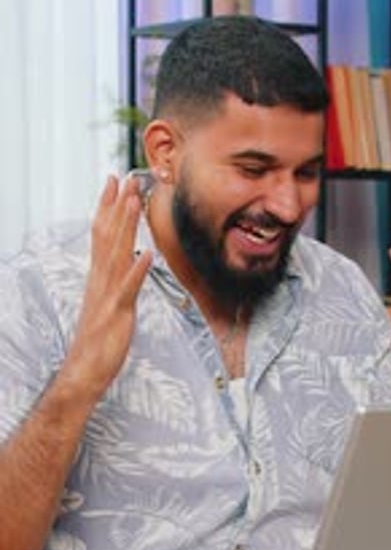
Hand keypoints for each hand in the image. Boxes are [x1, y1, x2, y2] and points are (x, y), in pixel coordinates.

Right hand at [60, 175, 152, 401]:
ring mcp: (108, 295)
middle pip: (108, 236)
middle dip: (117, 207)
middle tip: (125, 179)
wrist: (85, 370)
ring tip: (133, 202)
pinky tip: (147, 255)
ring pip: (117, 255)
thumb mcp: (109, 303)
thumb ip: (115, 279)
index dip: (107, 207)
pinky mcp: (117, 313)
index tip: (114, 182)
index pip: (101, 234)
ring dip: (125, 228)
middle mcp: (101, 280)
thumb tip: (126, 258)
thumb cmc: (99, 340)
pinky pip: (128, 289)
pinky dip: (137, 272)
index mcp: (99, 276)